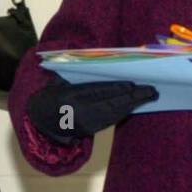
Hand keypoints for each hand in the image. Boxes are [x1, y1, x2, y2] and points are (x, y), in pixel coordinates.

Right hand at [27, 79, 158, 142]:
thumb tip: (92, 60)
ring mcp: (84, 123)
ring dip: (133, 105)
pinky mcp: (89, 131)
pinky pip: (110, 120)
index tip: (132, 84)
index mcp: (69, 97)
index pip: (97, 91)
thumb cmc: (51, 95)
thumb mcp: (57, 81)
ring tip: (149, 96)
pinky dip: (124, 112)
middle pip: (110, 103)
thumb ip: (73, 72)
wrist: (40, 120)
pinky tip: (135, 105)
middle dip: (132, 97)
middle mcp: (78, 112)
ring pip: (113, 114)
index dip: (116, 89)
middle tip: (150, 90)